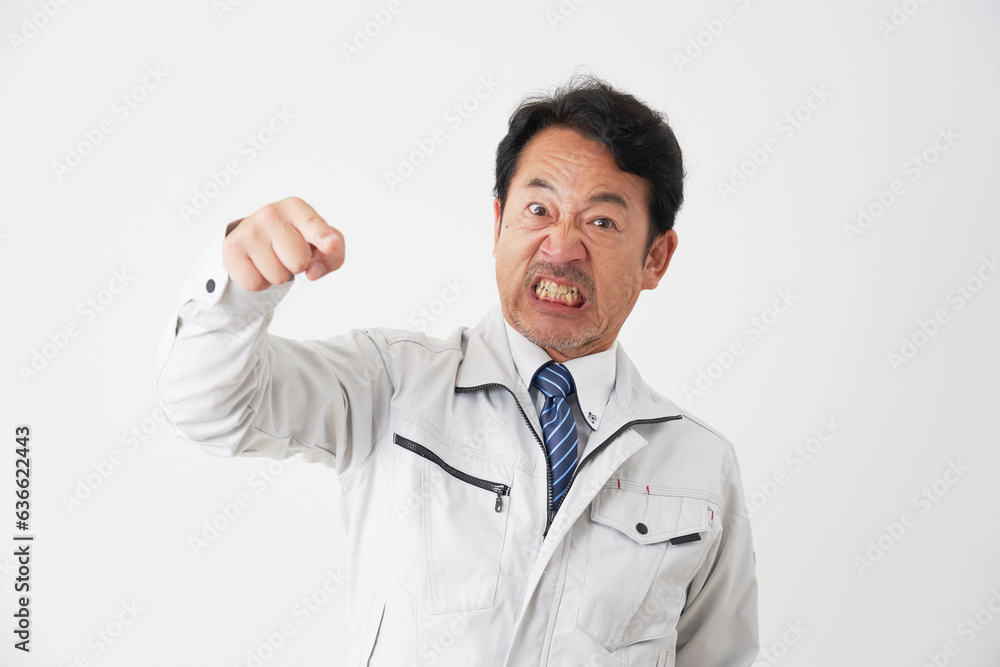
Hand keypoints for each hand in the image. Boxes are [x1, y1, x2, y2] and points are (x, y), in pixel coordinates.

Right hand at [222, 197, 344, 290]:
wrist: (256, 238)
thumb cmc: (295, 239)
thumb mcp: (321, 243)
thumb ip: (332, 256)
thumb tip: (313, 271)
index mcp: (296, 208)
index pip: (313, 225)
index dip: (323, 237)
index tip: (330, 245)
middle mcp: (271, 213)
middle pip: (299, 262)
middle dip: (298, 265)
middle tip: (287, 253)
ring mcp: (249, 230)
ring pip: (278, 276)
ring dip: (279, 274)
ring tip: (272, 257)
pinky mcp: (232, 248)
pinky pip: (255, 284)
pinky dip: (261, 282)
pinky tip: (259, 265)